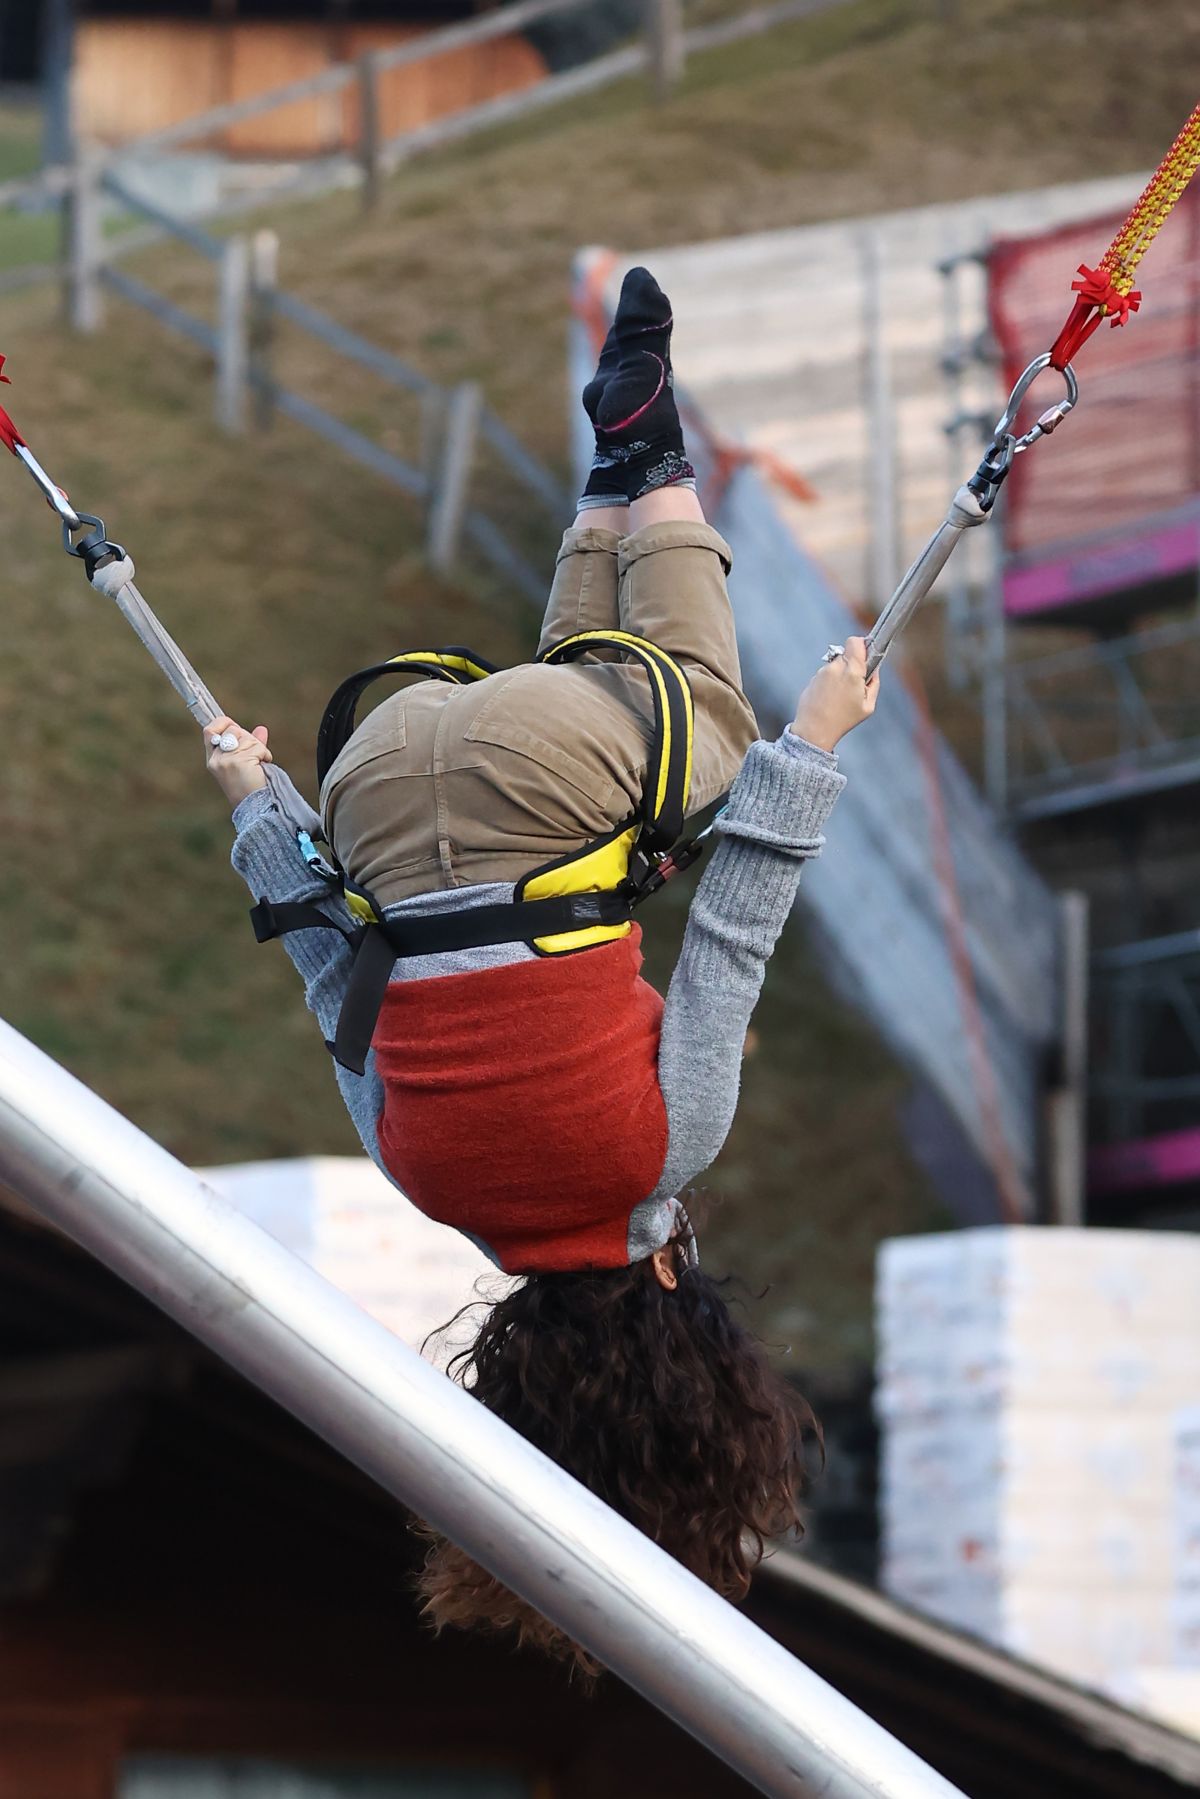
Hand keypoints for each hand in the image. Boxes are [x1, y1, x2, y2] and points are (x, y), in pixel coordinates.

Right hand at [203, 715, 272, 806]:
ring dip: (259, 748)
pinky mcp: (238, 762)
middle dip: (248, 737)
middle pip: (232, 729)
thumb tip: (261, 729)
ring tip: (259, 764)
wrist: (256, 808)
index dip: (223, 723)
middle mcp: (216, 759)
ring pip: (246, 737)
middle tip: (255, 754)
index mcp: (213, 759)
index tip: (235, 726)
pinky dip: (265, 754)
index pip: (209, 731)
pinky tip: (263, 767)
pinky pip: (257, 746)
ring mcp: (225, 760)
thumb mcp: (247, 762)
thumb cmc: (252, 787)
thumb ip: (251, 744)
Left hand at [790, 636, 878, 751]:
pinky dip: (830, 682)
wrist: (814, 729)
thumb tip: (874, 670)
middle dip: (853, 664)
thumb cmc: (843, 720)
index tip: (865, 655)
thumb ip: (874, 684)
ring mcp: (822, 673)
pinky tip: (830, 698)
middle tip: (855, 682)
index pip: (855, 642)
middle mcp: (835, 668)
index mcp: (852, 672)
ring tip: (841, 695)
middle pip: (847, 654)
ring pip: (836, 665)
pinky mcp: (813, 679)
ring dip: (840, 674)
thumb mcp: (868, 706)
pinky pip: (825, 675)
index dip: (862, 645)